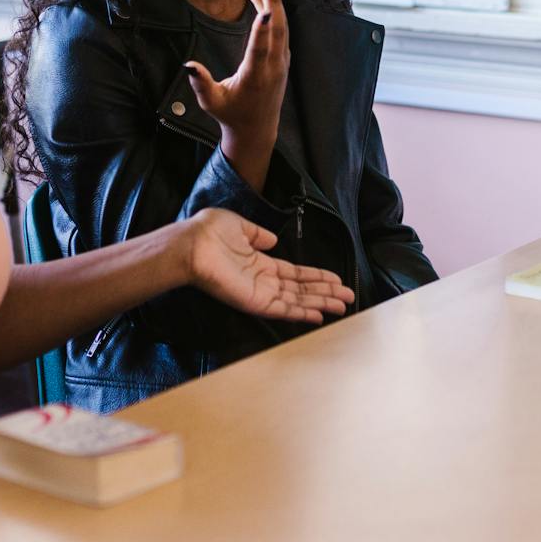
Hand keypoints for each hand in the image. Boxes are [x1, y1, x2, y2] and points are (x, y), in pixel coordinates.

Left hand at [181, 208, 354, 323]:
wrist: (191, 244)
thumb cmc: (209, 233)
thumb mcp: (239, 226)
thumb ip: (258, 234)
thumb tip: (273, 238)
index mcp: (260, 263)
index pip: (295, 273)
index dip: (316, 277)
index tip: (336, 279)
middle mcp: (263, 281)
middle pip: (302, 289)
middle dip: (326, 292)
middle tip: (348, 296)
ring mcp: (260, 293)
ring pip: (298, 300)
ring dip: (321, 303)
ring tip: (343, 306)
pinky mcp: (255, 302)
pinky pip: (283, 309)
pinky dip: (302, 313)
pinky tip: (320, 315)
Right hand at [184, 0, 287, 149]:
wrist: (256, 129)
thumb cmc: (231, 115)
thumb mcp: (211, 102)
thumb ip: (201, 83)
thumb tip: (188, 65)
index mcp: (256, 78)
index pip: (260, 51)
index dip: (262, 31)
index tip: (264, 10)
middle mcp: (273, 67)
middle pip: (277, 28)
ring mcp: (281, 61)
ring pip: (281, 24)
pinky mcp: (282, 57)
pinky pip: (279, 28)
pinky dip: (271, 9)